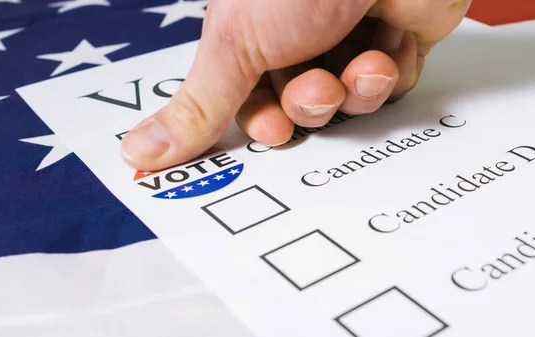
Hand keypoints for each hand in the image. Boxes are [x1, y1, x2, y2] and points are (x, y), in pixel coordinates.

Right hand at [120, 0, 471, 170]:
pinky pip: (389, 86)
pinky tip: (388, 47)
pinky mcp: (395, 41)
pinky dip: (389, 75)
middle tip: (320, 87)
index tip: (275, 129)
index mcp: (256, 33)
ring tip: (363, 63)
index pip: (252, 99)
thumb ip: (199, 106)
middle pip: (301, 105)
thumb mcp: (235, 43)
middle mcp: (301, 37)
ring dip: (355, 91)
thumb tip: (139, 151)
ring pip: (348, 102)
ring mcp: (350, 38)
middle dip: (313, 104)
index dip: (265, 121)